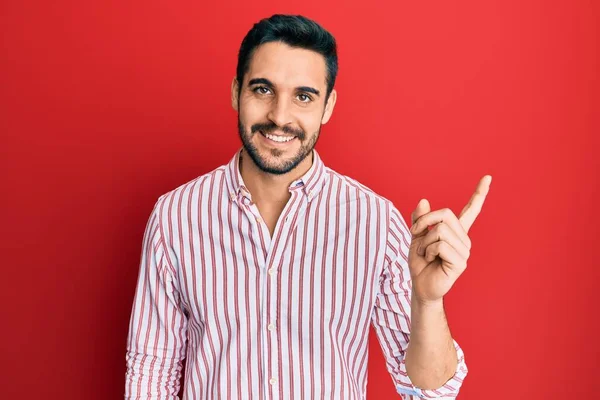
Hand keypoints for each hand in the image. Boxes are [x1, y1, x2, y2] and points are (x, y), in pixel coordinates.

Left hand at [408, 175, 491, 304]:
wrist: (420, 287)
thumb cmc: (420, 263)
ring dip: (424, 242)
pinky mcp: (460, 262)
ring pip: (439, 231)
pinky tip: (430, 261)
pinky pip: (440, 245)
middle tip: (415, 235)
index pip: (471, 210)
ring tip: (425, 254)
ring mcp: (464, 251)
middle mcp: (463, 239)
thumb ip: (419, 220)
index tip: (488, 177)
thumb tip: (423, 200)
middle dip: (423, 222)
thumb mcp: (416, 237)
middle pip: (444, 214)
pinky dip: (428, 251)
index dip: (479, 193)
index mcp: (455, 231)